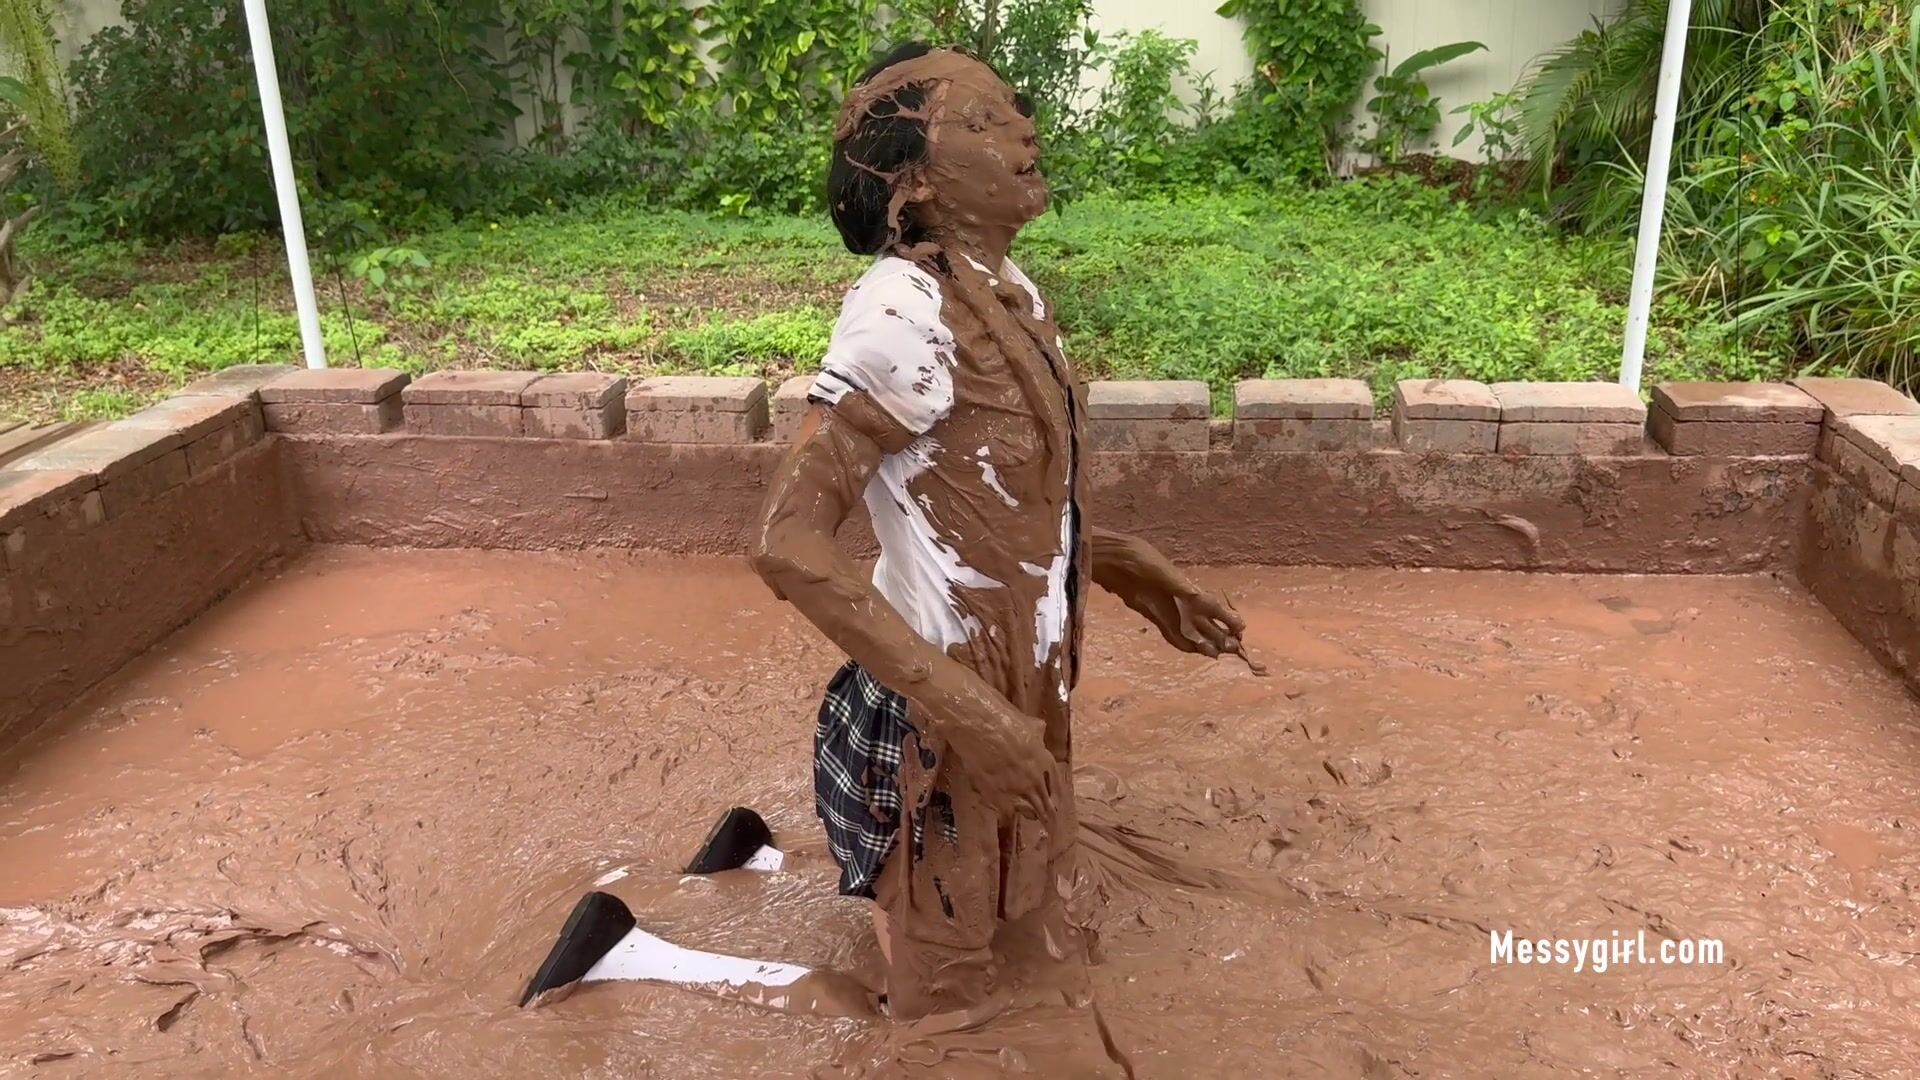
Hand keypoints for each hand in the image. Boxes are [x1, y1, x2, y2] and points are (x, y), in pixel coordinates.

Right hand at [935, 696, 1055, 821]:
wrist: (979, 725)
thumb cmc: (1003, 718)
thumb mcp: (1027, 722)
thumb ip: (1036, 732)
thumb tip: (1040, 731)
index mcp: (1045, 760)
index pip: (1056, 784)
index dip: (1055, 795)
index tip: (1056, 802)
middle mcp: (1035, 778)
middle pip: (1046, 803)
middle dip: (1047, 812)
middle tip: (1049, 820)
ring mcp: (1017, 790)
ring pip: (1029, 811)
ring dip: (1029, 814)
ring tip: (1029, 817)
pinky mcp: (997, 797)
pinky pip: (1006, 814)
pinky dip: (1006, 817)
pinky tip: (1005, 818)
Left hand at [1124, 574, 1268, 674]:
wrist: (1116, 561)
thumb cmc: (1141, 560)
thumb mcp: (1161, 571)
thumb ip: (1179, 586)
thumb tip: (1199, 597)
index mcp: (1188, 588)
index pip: (1213, 606)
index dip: (1227, 617)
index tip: (1240, 629)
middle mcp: (1181, 600)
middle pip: (1204, 620)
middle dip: (1219, 634)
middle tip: (1231, 650)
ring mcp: (1167, 609)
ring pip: (1190, 629)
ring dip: (1203, 641)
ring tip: (1216, 655)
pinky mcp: (1153, 615)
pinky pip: (1171, 632)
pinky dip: (1182, 641)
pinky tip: (1194, 651)